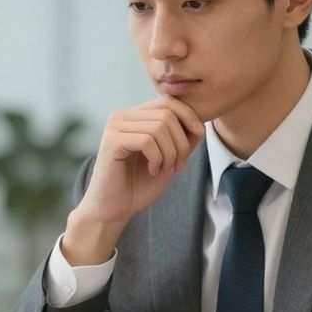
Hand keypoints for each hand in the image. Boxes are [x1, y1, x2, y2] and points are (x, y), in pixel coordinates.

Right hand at [62, 97, 204, 264]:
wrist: (114, 210)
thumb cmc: (139, 185)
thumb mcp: (169, 158)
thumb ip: (182, 139)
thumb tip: (200, 122)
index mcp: (134, 116)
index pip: (167, 101)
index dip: (188, 115)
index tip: (198, 136)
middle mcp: (122, 116)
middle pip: (167, 113)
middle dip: (181, 142)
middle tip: (178, 166)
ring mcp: (114, 127)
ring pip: (159, 127)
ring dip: (171, 153)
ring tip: (165, 170)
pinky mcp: (111, 141)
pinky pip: (147, 140)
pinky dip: (157, 158)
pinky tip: (153, 170)